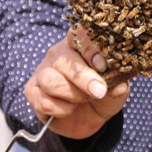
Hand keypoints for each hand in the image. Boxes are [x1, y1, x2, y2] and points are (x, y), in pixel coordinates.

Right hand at [24, 25, 129, 139]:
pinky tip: (70, 108)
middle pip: (64, 60)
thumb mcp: (117, 88)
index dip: (89, 47)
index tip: (102, 64)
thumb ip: (118, 84)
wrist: (90, 117)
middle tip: (100, 90)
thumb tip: (119, 86)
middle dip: (83, 77)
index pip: (79, 34)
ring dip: (73, 95)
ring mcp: (43, 71)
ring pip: (51, 81)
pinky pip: (44, 101)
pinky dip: (62, 109)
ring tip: (85, 99)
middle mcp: (58, 53)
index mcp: (80, 43)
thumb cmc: (104, 93)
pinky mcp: (32, 91)